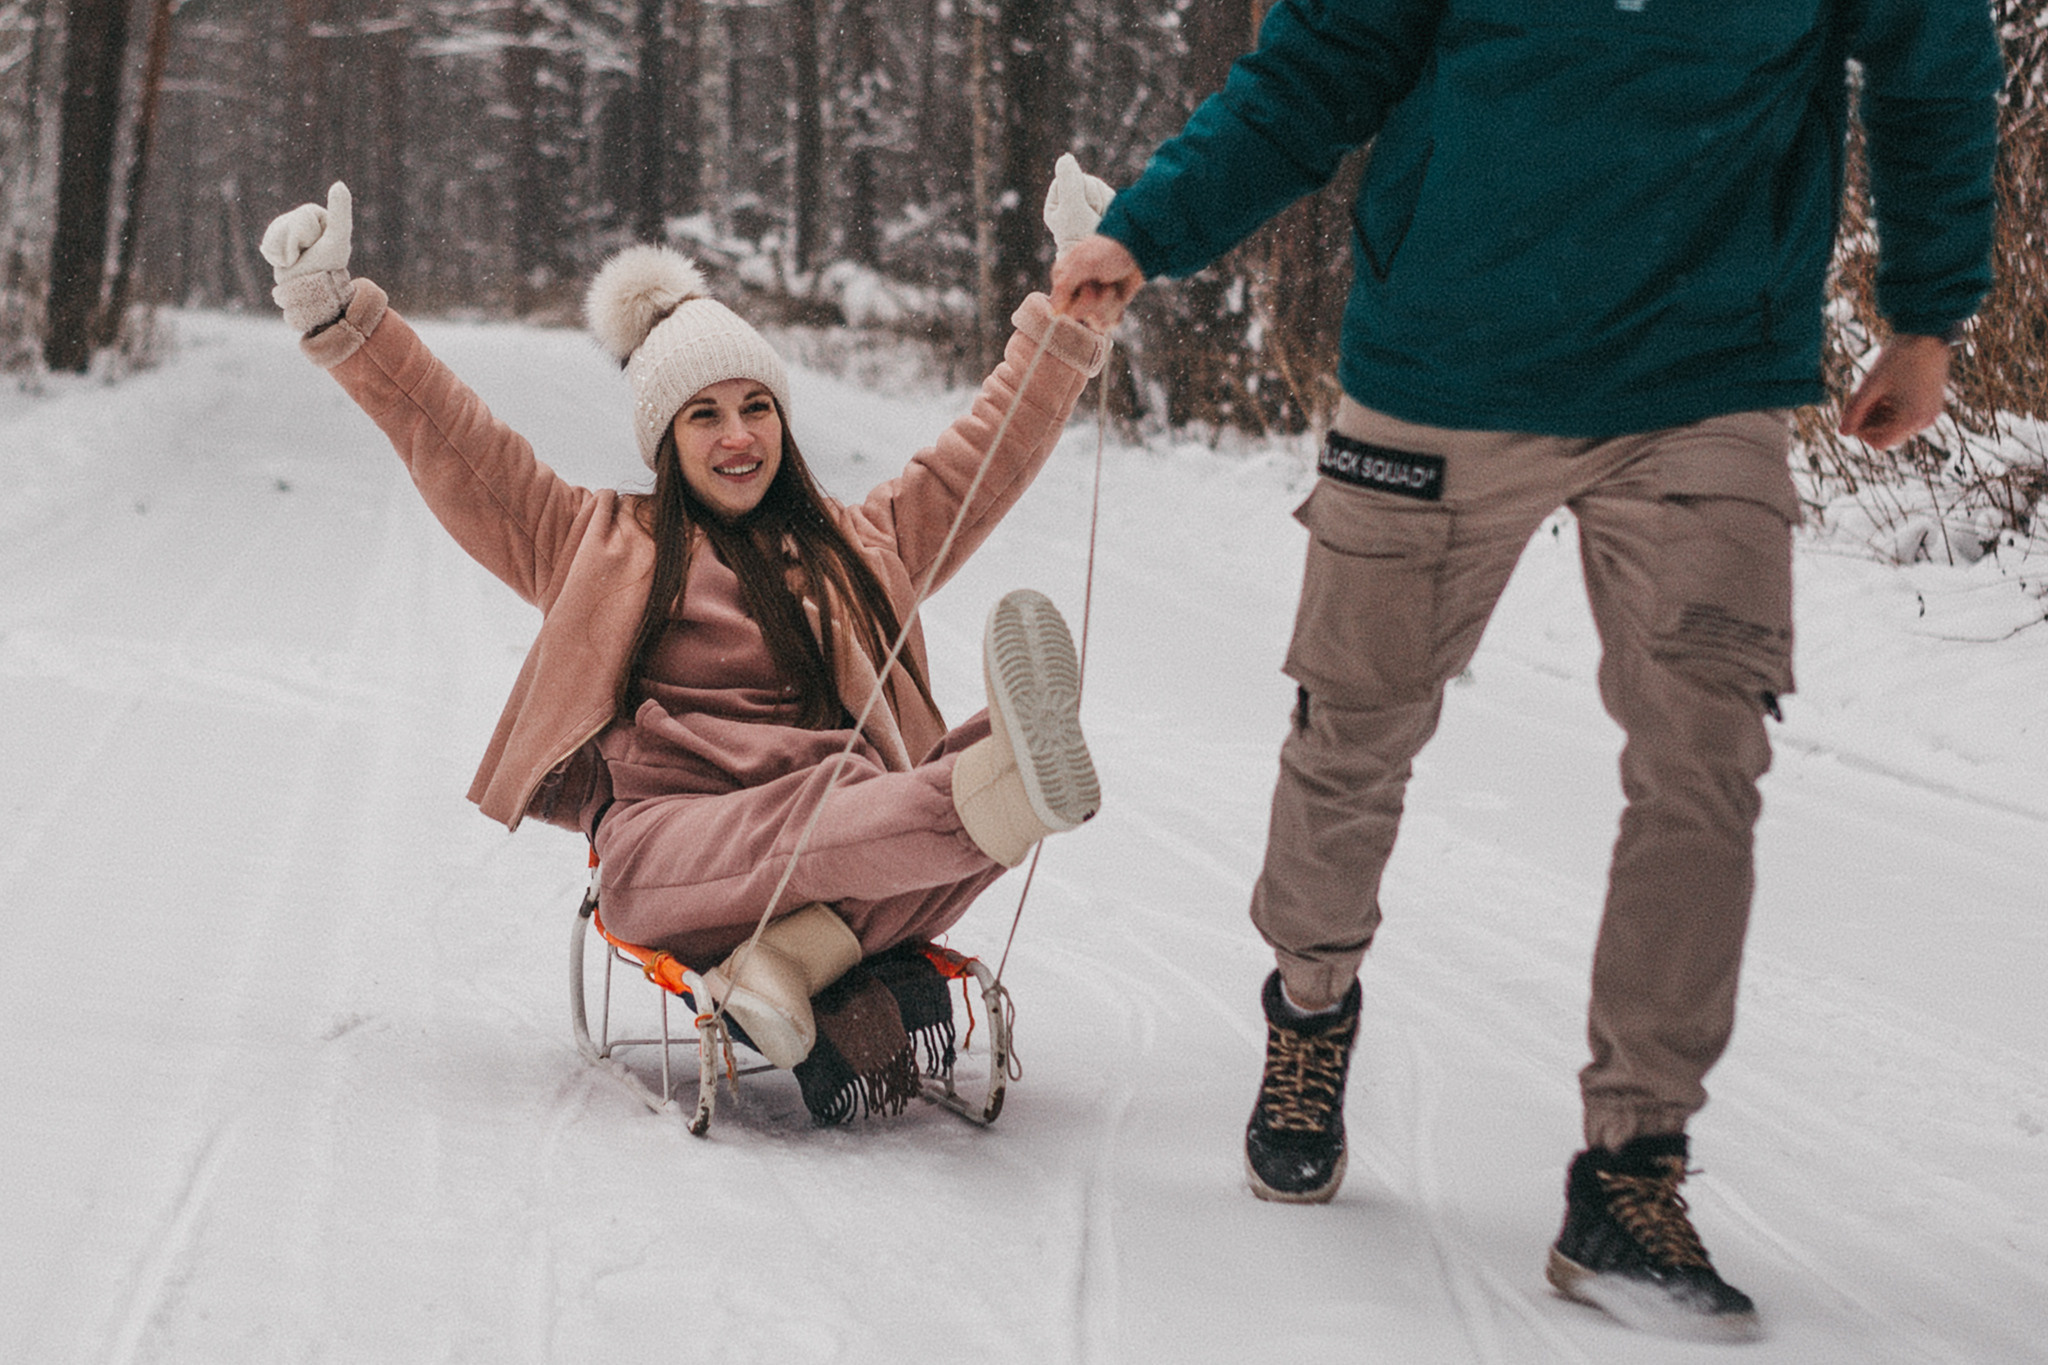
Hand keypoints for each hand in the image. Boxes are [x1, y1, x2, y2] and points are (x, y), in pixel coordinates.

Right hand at [259, 182, 354, 332]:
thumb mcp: (337, 239)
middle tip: (305, 255)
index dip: (306, 234)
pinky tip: (286, 263)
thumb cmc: (328, 267)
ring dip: (284, 251)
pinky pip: (268, 243)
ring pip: (276, 232)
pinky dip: (274, 255)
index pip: (303, 216)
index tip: (316, 245)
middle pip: (287, 222)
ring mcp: (292, 233)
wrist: (312, 292)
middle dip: (293, 242)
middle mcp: (308, 224)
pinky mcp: (279, 245)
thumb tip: (339, 183)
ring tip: (296, 260)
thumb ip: (340, 213)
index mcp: (322, 219)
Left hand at [1043, 153, 1114, 255]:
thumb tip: (1065, 158)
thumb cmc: (1086, 239)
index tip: (1079, 208)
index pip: (1067, 178)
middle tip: (1092, 216)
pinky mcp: (1103, 212)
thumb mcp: (1073, 208)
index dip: (1077, 188)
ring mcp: (1087, 209)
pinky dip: (1111, 206)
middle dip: (1092, 195)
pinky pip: (1110, 197)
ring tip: (1100, 220)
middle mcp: (1069, 207)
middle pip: (1084, 181)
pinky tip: (1108, 219)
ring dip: (1103, 201)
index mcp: (1055, 206)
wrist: (1107, 262)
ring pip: (1098, 187)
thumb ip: (1069, 182)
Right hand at [1050, 233, 1143, 334]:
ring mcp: (1092, 302)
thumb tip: (1054, 313)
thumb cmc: (1107, 250)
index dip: (1078, 301)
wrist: (1138, 247)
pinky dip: (1117, 310)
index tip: (1086, 284)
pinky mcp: (1108, 309)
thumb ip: (1063, 286)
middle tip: (1101, 280)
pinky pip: (1108, 324)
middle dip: (1095, 300)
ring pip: (1096, 321)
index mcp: (1062, 280)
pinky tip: (1119, 296)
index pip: (1062, 309)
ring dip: (1109, 302)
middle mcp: (1074, 293)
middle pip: (1079, 316)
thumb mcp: (1082, 264)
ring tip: (1112, 284)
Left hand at [1839, 333, 1952, 448]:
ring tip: (1874, 392)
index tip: (1854, 411)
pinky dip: (1894, 409)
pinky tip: (1887, 391)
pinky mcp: (1933, 404)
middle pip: (1888, 436)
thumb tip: (1842, 432)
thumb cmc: (1899, 357)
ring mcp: (1931, 413)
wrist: (1929, 335)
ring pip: (1897, 427)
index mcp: (1911, 420)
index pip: (1879, 443)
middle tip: (1861, 399)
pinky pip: (1908, 417)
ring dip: (1881, 415)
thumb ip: (1854, 411)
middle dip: (1871, 422)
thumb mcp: (1870, 385)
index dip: (1861, 431)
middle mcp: (1925, 421)